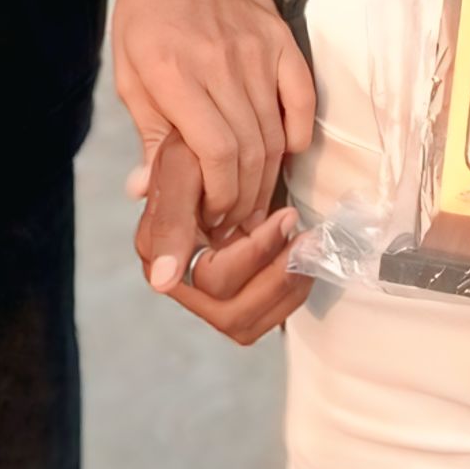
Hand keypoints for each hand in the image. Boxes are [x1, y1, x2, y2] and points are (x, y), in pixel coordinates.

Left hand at [112, 0, 315, 254]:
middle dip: (245, 199)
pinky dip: (299, 136)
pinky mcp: (283, 40)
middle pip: (249, 150)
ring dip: (269, 178)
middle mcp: (221, 64)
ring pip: (276, 133)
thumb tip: (150, 194)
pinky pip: (303, 99)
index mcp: (174, 74)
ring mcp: (258, 51)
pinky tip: (288, 157)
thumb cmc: (145, 22)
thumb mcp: (130, 78)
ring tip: (257, 204)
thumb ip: (149, 136)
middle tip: (237, 221)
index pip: (214, 152)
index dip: (220, 195)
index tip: (214, 216)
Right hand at [129, 136, 311, 346]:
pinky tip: (303, 257)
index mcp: (158, 255)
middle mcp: (179, 283)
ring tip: (311, 247)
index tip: (287, 216)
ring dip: (289, 287)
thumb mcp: (183, 168)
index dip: (256, 254)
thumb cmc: (199, 148)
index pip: (212, 279)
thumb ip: (171, 218)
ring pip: (250, 322)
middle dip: (278, 276)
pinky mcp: (232, 295)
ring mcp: (205, 294)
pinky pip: (264, 317)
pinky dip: (291, 290)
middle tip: (309, 239)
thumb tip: (161, 282)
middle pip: (233, 313)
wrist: (216, 146)